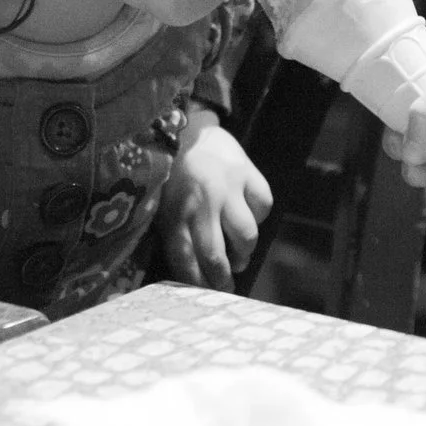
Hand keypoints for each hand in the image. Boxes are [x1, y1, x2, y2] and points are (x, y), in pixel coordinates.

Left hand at [157, 117, 273, 290]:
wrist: (189, 129)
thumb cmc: (173, 176)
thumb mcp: (162, 206)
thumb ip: (174, 234)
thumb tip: (192, 273)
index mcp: (172, 213)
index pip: (184, 260)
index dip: (196, 284)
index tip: (204, 295)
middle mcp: (200, 203)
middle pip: (214, 255)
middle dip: (222, 280)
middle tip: (226, 288)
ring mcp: (227, 188)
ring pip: (245, 236)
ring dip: (244, 252)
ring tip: (240, 255)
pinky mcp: (248, 173)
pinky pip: (262, 206)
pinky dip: (258, 216)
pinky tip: (248, 216)